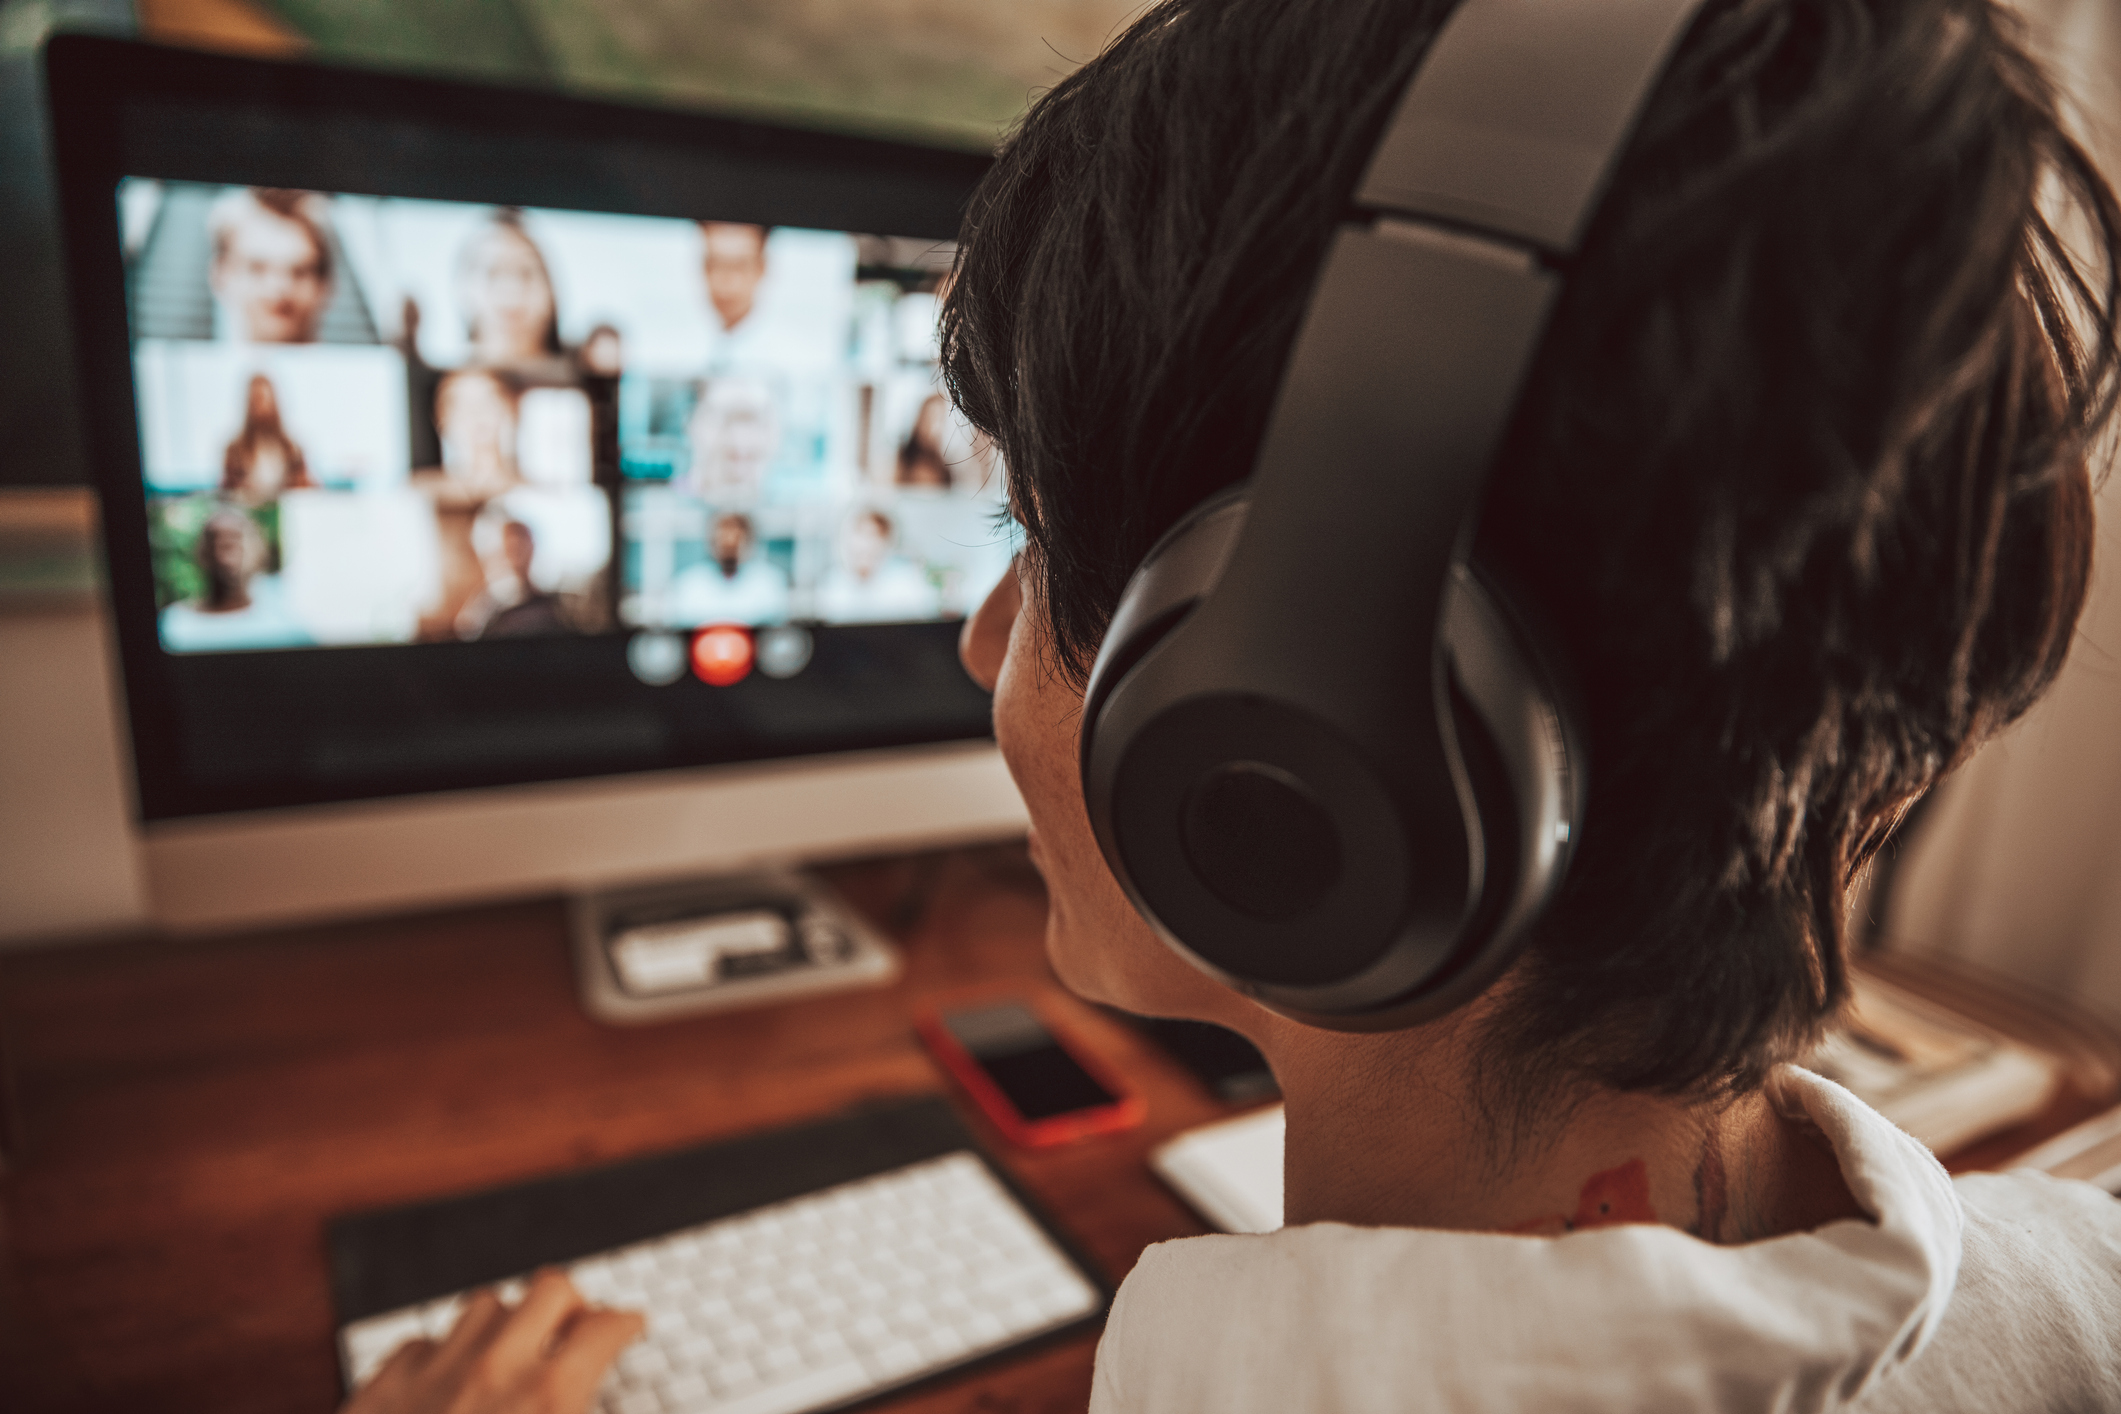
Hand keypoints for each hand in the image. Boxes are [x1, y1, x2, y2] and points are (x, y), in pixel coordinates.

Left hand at [341, 1269, 644, 1413]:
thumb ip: (571, 1412)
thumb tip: (577, 1402)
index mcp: (549, 1401)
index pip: (608, 1326)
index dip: (626, 1325)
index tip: (627, 1330)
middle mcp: (494, 1373)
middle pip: (552, 1289)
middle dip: (573, 1307)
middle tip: (575, 1331)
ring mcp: (432, 1376)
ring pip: (486, 1305)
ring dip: (508, 1324)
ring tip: (514, 1354)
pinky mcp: (379, 1392)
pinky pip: (422, 1344)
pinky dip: (443, 1356)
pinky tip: (449, 1384)